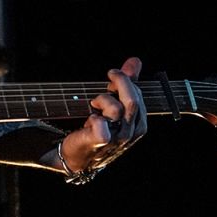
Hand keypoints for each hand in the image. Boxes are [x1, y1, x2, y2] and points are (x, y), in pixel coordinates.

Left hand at [59, 56, 145, 173]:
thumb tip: (135, 61)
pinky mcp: (99, 143)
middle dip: (119, 82)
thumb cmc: (97, 127)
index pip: (139, 95)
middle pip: (132, 100)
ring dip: (102, 99)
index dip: (126, 82)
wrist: (77, 155)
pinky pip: (101, 127)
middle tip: (108, 75)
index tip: (113, 77)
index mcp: (138, 124)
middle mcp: (130, 132)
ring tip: (94, 104)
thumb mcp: (114, 103)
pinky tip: (90, 119)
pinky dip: (94, 119)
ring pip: (116, 109)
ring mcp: (115, 139)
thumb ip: (126, 83)